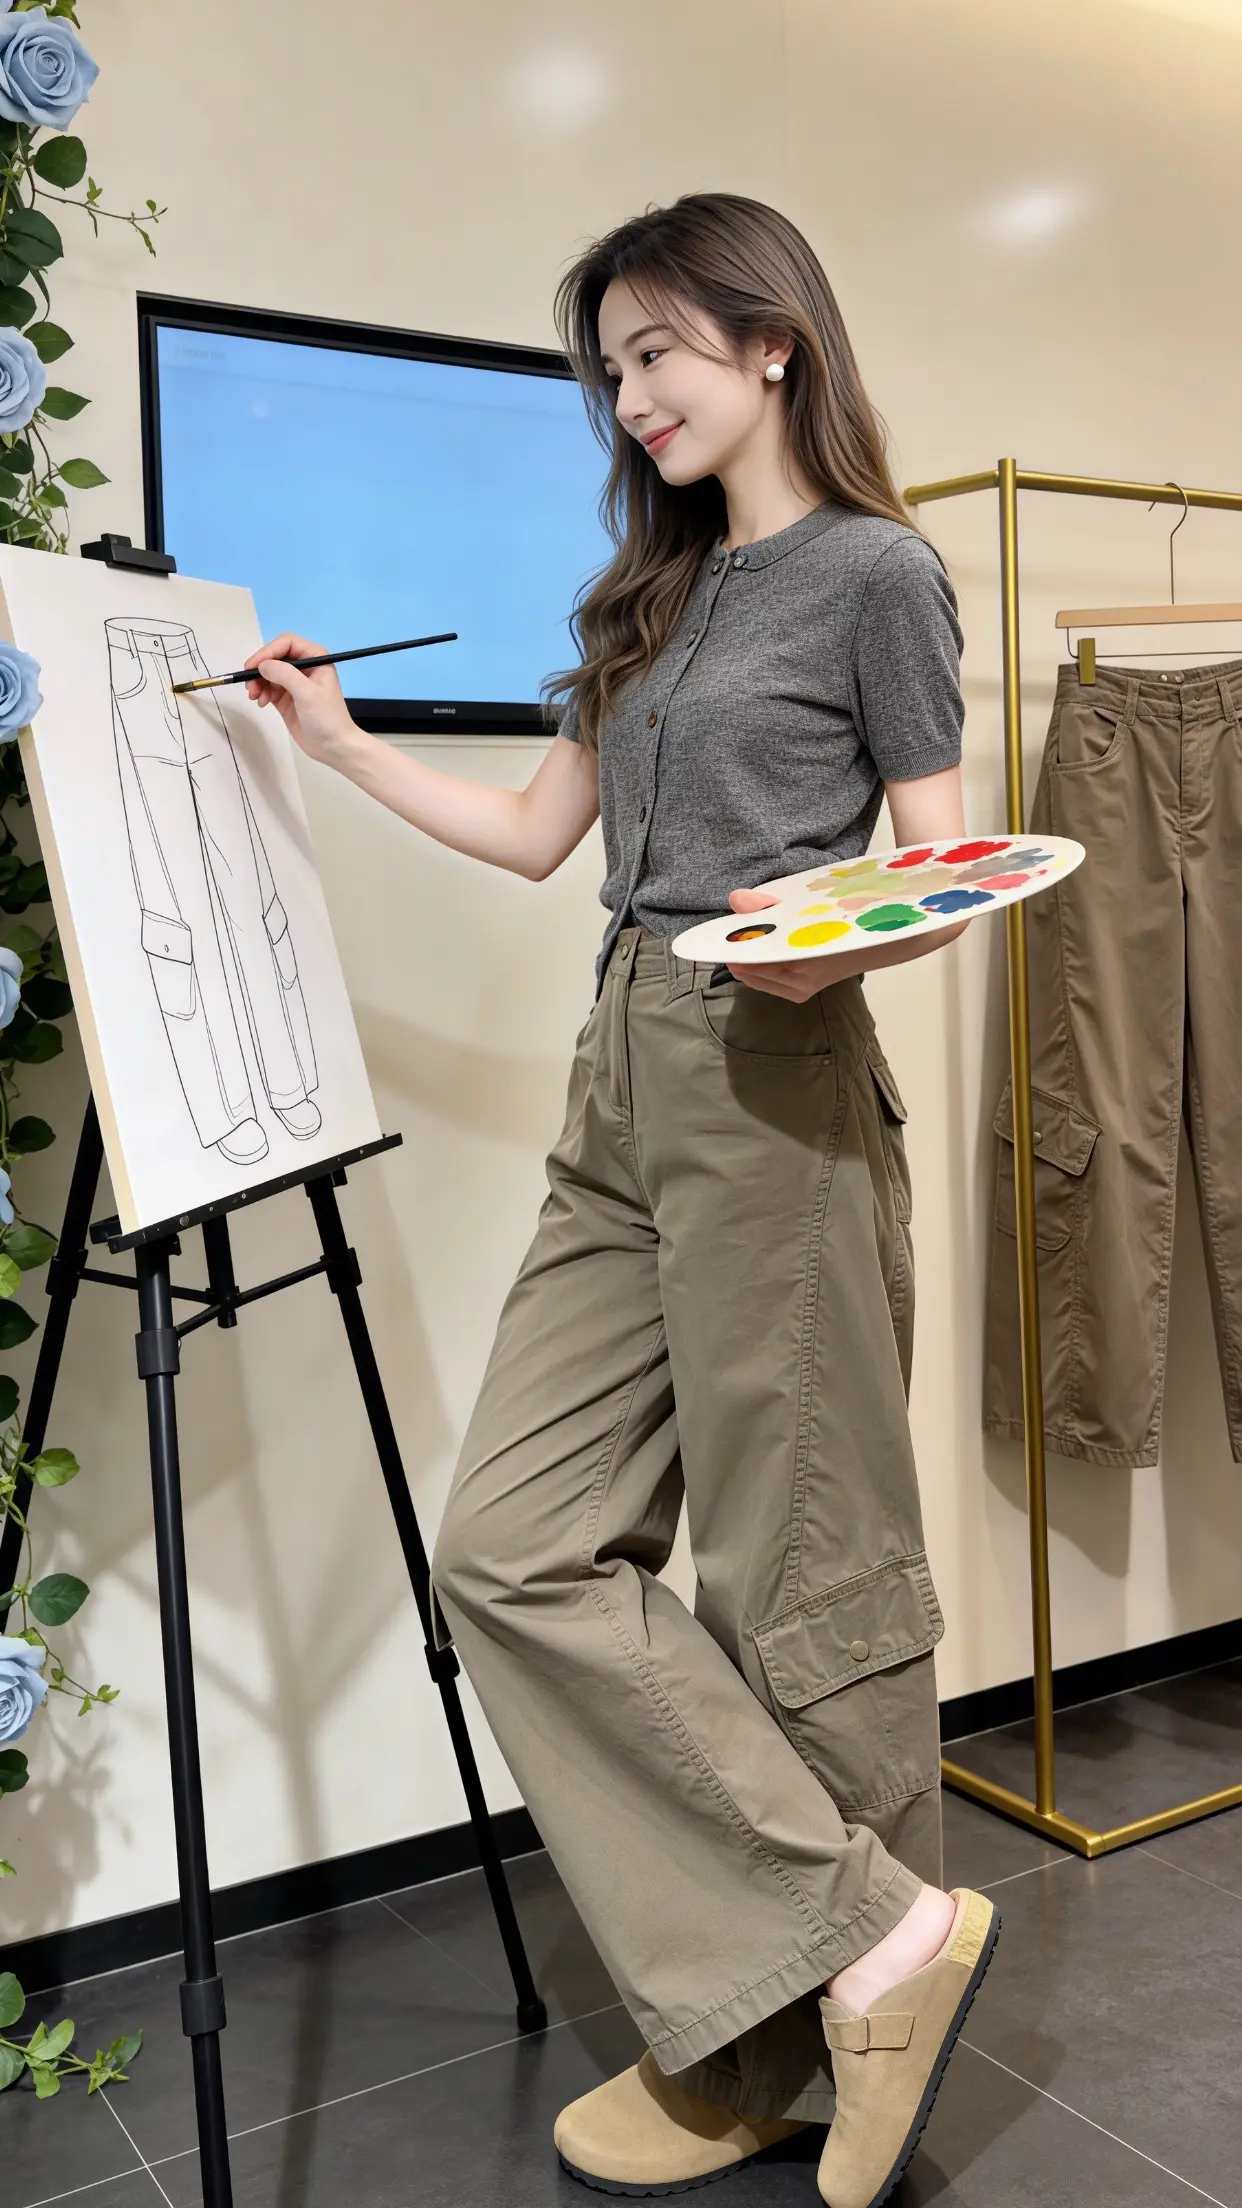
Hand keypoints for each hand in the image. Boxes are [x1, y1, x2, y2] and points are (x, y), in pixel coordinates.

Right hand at [244, 634, 359, 766]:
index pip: (286, 643)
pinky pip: (267, 688)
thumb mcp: (307, 693)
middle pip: (274, 657)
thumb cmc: (327, 717)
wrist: (334, 747)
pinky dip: (261, 692)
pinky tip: (261, 703)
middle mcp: (304, 666)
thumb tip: (262, 665)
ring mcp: (294, 683)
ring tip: (255, 697)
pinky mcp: (286, 698)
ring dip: (257, 682)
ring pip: (268, 673)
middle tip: (250, 685)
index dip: (268, 652)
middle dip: (260, 669)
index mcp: (315, 657)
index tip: (253, 667)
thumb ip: (285, 674)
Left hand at [724, 887, 842, 999]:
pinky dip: (757, 967)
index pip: (753, 959)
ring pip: (755, 979)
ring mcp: (799, 992)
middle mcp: (798, 983)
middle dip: (738, 952)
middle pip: (749, 972)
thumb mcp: (802, 906)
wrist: (869, 945)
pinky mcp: (798, 995)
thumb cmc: (836, 921)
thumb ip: (766, 905)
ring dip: (746, 960)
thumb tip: (735, 900)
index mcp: (801, 960)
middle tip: (732, 932)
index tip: (722, 931)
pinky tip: (758, 951)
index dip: (734, 945)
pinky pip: (765, 983)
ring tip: (744, 940)